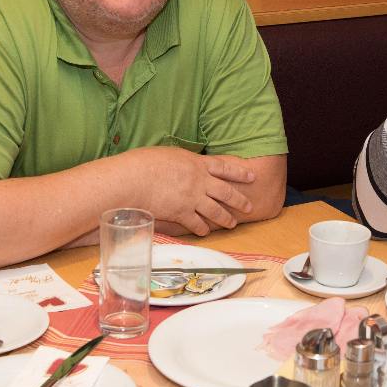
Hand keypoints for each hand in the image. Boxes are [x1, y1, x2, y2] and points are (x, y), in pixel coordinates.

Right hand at [120, 147, 255, 235]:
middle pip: (226, 192)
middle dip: (239, 200)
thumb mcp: (170, 154)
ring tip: (232, 224)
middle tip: (249, 207)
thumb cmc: (145, 162)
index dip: (239, 173)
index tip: (252, 176)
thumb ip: (183, 160)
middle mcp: (200, 181)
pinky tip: (205, 233)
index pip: (224, 167)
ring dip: (225, 219)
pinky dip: (201, 229)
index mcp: (197, 163)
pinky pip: (196, 223)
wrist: (134, 179)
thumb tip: (184, 163)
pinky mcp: (182, 213)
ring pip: (215, 211)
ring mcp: (192, 198)